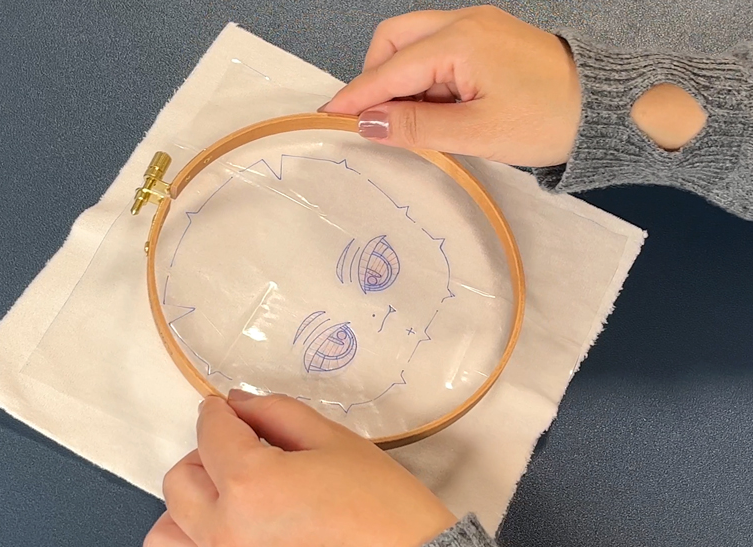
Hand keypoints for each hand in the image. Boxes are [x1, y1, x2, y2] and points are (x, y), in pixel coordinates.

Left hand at [143, 392, 455, 546]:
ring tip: (227, 500)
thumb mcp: (334, 442)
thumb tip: (238, 404)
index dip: (218, 412)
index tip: (226, 410)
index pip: (210, 432)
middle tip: (240, 451)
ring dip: (189, 507)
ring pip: (167, 534)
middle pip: (180, 481)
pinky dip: (198, 543)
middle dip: (204, 456)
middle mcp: (225, 533)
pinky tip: (233, 532)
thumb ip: (276, 413)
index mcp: (250, 484)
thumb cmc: (382, 508)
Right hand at [321, 6, 581, 166]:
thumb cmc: (550, 120)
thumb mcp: (477, 133)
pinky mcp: (489, 38)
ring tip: (416, 121)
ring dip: (403, 80)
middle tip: (378, 122)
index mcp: (461, 41)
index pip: (390, 68)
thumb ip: (415, 126)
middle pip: (395, 40)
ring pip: (415, 43)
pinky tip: (439, 109)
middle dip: (377, 78)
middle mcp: (465, 22)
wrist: (608, 109)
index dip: (357, 95)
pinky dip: (427, 78)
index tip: (329, 116)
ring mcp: (479, 26)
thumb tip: (367, 123)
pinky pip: (440, 51)